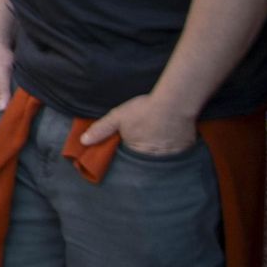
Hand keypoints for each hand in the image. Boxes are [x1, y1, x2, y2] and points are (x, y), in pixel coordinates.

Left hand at [80, 93, 196, 155]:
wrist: (174, 104)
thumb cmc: (145, 110)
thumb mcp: (118, 117)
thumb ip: (101, 129)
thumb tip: (83, 141)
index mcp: (135, 153)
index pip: (127, 161)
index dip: (126, 155)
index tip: (127, 147)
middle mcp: (152, 160)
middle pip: (144, 162)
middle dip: (141, 157)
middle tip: (143, 142)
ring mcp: (169, 158)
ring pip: (160, 160)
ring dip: (158, 154)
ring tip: (157, 141)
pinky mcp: (183, 153)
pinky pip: (176, 156)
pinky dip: (172, 151)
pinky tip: (171, 140)